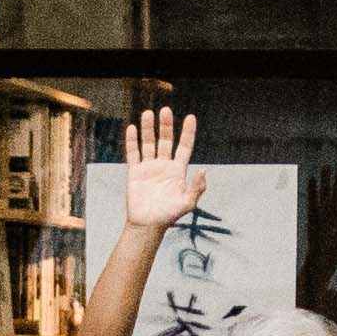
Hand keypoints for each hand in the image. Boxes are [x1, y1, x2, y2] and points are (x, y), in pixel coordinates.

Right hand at [118, 104, 206, 231]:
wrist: (147, 225)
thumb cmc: (169, 216)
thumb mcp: (188, 203)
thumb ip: (197, 188)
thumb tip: (204, 170)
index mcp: (178, 171)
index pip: (184, 147)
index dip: (187, 133)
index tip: (190, 118)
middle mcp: (164, 166)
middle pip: (165, 141)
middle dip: (165, 126)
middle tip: (165, 110)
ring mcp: (149, 168)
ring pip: (149, 143)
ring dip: (148, 128)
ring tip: (148, 113)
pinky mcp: (135, 172)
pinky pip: (133, 153)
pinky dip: (132, 141)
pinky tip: (132, 128)